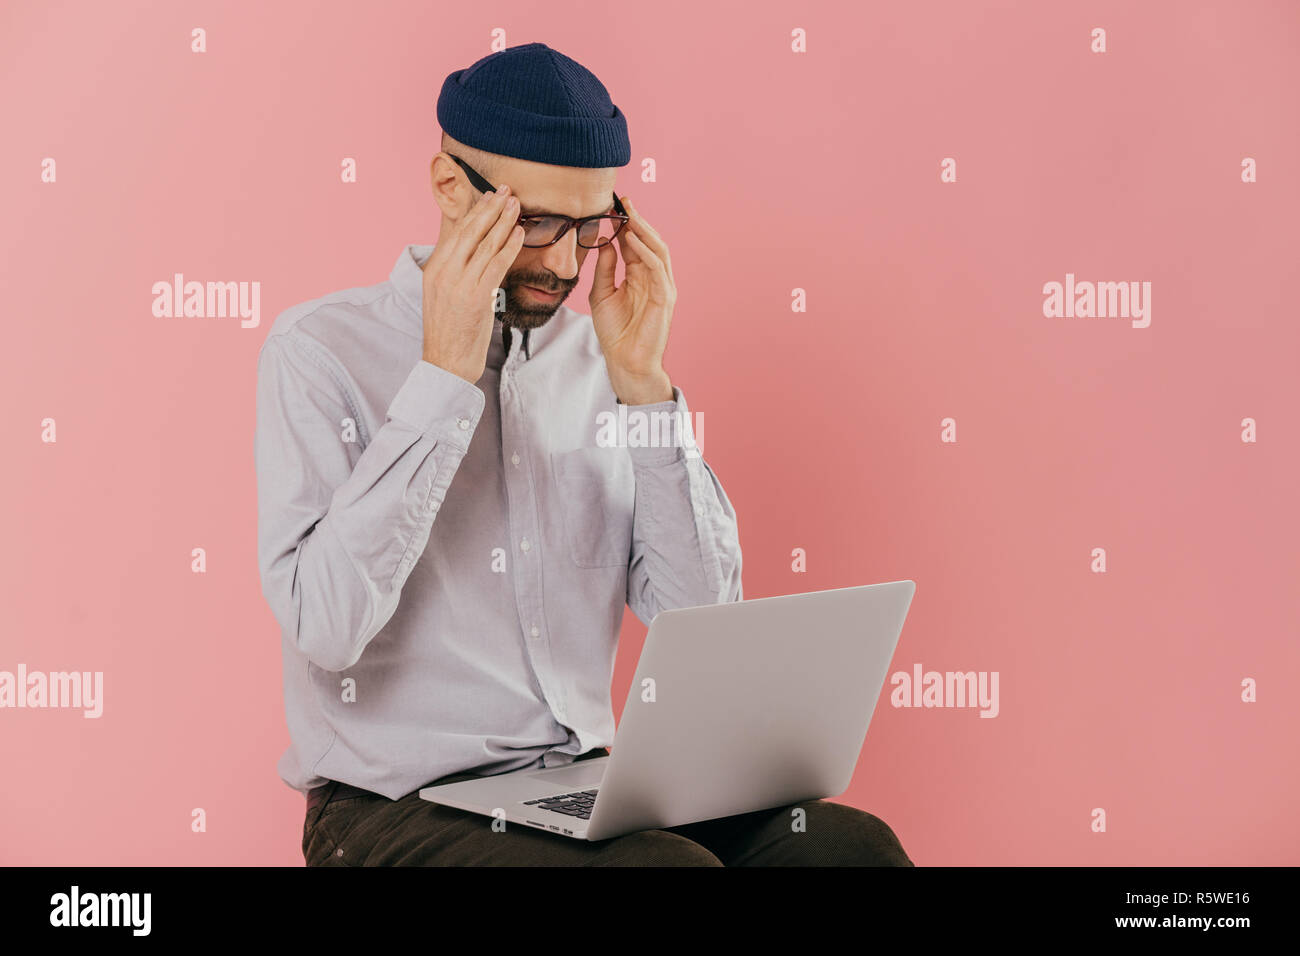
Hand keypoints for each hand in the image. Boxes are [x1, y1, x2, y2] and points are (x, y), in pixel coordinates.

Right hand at [420, 184, 525, 382]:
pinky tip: (519, 233)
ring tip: (516, 204)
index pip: (457, 232)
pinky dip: (509, 246)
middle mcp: (444, 272)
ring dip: (503, 221)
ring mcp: (460, 284)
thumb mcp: (443, 294)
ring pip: (485, 244)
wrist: (445, 364)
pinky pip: (496, 265)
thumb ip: (456, 271)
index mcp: (435, 269)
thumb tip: (472, 250)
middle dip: (490, 208)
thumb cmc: (449, 332)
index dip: (475, 212)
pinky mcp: (477, 297)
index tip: (490, 196)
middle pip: (470, 232)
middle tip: (505, 190)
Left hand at [589, 196, 674, 404]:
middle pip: (649, 241)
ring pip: (658, 250)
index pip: (635, 243)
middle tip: (624, 201)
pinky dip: (646, 251)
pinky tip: (632, 239)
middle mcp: (654, 278)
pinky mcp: (665, 297)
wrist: (625, 361)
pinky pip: (657, 268)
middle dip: (637, 220)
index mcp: (639, 276)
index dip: (625, 224)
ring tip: (629, 214)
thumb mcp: (601, 294)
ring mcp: (662, 287)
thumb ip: (605, 269)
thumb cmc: (615, 332)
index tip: (612, 206)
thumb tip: (604, 242)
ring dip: (644, 230)